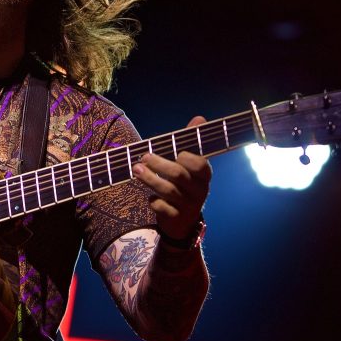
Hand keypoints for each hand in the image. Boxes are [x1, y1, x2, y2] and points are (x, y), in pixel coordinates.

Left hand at [131, 116, 211, 239]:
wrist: (184, 221)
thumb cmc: (184, 185)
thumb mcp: (188, 165)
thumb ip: (190, 143)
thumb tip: (199, 118)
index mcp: (204, 175)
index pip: (200, 164)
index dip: (187, 157)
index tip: (174, 152)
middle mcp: (200, 191)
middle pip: (179, 175)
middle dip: (159, 164)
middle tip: (144, 157)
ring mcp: (189, 206)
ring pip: (169, 191)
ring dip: (150, 179)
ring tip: (136, 170)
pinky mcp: (177, 218)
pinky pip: (163, 208)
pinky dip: (154, 202)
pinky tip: (150, 198)